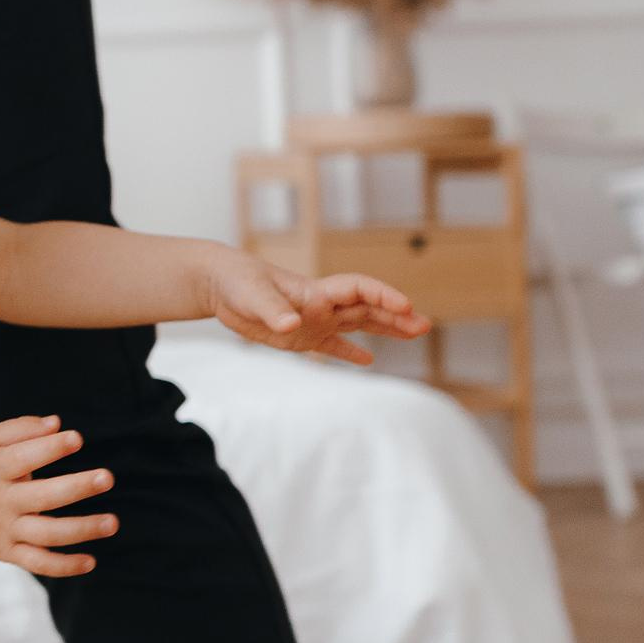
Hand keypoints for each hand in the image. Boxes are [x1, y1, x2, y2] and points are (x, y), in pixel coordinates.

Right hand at [0, 415, 118, 577]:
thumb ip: (18, 429)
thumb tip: (57, 424)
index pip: (25, 457)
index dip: (51, 448)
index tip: (76, 439)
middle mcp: (1, 500)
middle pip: (43, 497)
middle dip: (77, 487)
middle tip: (107, 477)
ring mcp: (4, 529)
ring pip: (46, 534)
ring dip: (81, 529)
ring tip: (112, 522)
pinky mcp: (5, 552)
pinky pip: (37, 563)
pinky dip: (63, 566)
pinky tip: (90, 562)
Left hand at [199, 246, 432, 365]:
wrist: (219, 284)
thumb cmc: (237, 282)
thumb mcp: (252, 296)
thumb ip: (273, 311)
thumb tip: (291, 325)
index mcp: (315, 292)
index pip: (358, 289)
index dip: (383, 295)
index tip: (406, 305)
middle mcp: (322, 305)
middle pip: (367, 308)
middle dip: (396, 315)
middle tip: (424, 325)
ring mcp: (314, 319)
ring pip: (358, 324)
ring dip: (385, 329)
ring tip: (414, 334)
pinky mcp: (302, 335)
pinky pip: (333, 344)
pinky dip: (350, 352)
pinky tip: (368, 360)